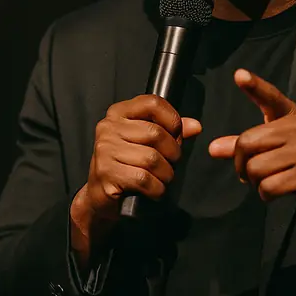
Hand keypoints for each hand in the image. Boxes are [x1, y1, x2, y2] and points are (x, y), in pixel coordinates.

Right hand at [69, 94, 201, 261]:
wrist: (99, 193)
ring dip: (166, 173)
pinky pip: (143, 179)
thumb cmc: (126, 164)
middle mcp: (109, 128)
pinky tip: (155, 190)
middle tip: (171, 163)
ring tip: (163, 178)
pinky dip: (156, 188)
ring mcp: (105, 150)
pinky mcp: (106, 173)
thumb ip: (171, 131)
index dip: (172, 119)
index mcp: (119, 113)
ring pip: (152, 159)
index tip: (177, 134)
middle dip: (172, 152)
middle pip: (156, 133)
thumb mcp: (146, 142)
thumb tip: (195, 126)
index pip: (152, 103)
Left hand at [208, 69, 295, 218]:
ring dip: (254, 182)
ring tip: (265, 181)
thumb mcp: (279, 143)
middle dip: (240, 164)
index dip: (254, 85)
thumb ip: (247, 144)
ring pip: (256, 169)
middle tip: (248, 172)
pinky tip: (274, 192)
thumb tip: (213, 149)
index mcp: (292, 114)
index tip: (239, 75)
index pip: (271, 97)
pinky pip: (269, 187)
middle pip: (247, 144)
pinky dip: (264, 194)